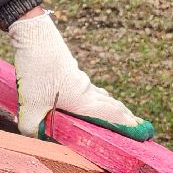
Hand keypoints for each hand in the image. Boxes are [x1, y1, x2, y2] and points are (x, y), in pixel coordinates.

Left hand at [9, 11, 153, 141]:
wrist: (35, 35)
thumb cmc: (36, 72)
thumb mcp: (30, 105)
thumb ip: (31, 127)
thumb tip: (33, 137)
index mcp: (83, 101)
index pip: (111, 115)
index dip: (126, 124)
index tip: (142, 130)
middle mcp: (86, 89)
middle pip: (110, 104)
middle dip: (123, 115)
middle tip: (137, 124)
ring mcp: (79, 77)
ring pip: (99, 94)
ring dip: (109, 104)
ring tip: (118, 111)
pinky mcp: (69, 68)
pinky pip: (88, 86)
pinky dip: (94, 94)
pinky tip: (89, 94)